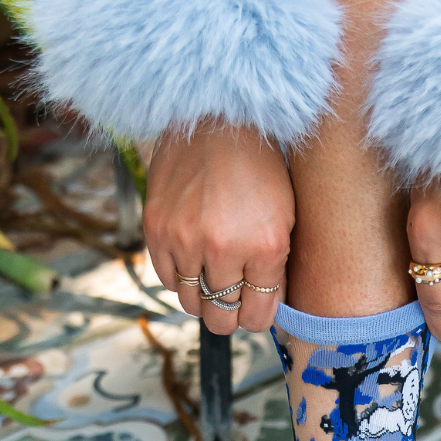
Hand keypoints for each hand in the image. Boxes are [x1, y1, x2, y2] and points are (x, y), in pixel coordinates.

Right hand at [144, 124, 292, 333]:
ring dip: (203, 301)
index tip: (254, 314)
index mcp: (265, 248)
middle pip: (221, 317)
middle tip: (233, 308)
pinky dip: (180, 281)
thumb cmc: (261, 169)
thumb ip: (275, 268)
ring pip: (190, 303)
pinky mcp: (156, 227)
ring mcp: (185, 239)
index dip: (257, 319)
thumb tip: (265, 309)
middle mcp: (223, 249)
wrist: (218, 121)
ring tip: (213, 285)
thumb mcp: (285, 218)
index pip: (257, 315)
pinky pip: (166, 279)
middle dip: (230, 318)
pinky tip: (192, 267)